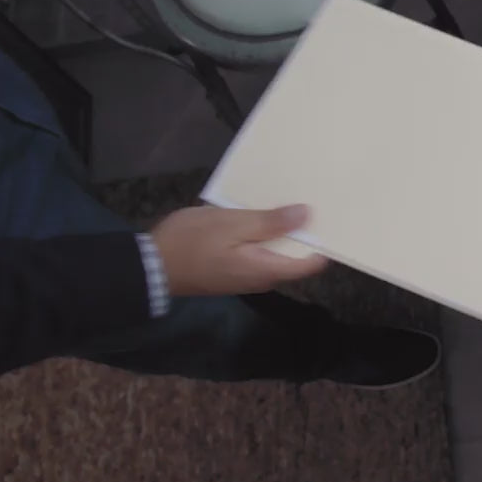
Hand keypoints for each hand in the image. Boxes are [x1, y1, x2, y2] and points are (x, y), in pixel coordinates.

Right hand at [150, 205, 328, 296]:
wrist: (149, 267)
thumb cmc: (192, 242)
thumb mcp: (232, 224)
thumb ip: (271, 222)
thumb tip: (307, 216)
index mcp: (266, 269)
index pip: (309, 263)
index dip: (323, 242)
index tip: (332, 219)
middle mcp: (261, 278)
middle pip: (293, 257)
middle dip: (303, 233)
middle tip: (312, 202)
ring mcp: (245, 276)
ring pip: (275, 254)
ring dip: (282, 233)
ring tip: (288, 203)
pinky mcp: (231, 271)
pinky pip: (257, 254)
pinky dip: (263, 237)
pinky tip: (259, 216)